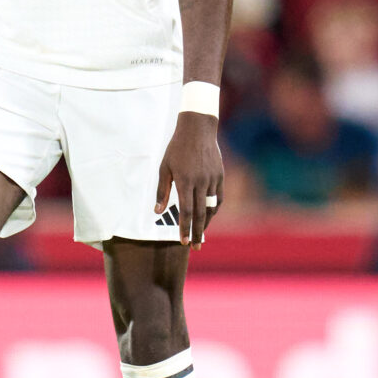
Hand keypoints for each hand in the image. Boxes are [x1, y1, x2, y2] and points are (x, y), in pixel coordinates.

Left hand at [155, 112, 223, 246]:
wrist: (198, 129)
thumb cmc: (177, 149)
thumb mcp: (164, 167)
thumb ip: (162, 190)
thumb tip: (157, 211)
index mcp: (185, 181)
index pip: (185, 211)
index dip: (184, 228)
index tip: (183, 242)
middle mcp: (200, 182)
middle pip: (200, 214)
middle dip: (197, 233)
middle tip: (195, 247)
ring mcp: (212, 179)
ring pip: (211, 208)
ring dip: (206, 223)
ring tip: (200, 234)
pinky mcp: (220, 176)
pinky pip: (218, 198)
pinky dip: (214, 209)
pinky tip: (209, 216)